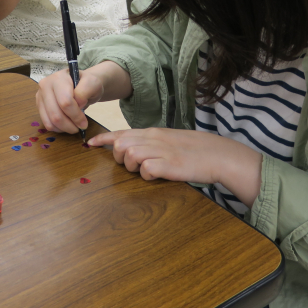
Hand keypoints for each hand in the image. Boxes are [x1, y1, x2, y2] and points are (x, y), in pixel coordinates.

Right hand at [35, 68, 104, 133]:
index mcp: (58, 78)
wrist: (81, 84)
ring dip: (64, 128)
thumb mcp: (92, 83)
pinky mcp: (39, 106)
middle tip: (80, 127)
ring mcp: (40, 96)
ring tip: (74, 126)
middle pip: (55, 114)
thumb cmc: (86, 83)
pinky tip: (66, 124)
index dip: (76, 115)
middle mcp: (45, 86)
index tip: (84, 122)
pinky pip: (47, 124)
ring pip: (50, 121)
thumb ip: (85, 91)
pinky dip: (58, 128)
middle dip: (70, 125)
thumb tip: (78, 104)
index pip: (65, 101)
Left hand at [88, 128, 262, 205]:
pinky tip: (159, 175)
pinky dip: (148, 175)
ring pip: (129, 155)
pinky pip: (146, 170)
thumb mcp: (168, 140)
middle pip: (120, 144)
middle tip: (133, 165)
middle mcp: (153, 139)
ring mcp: (160, 151)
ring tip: (149, 170)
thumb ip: (149, 142)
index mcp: (152, 133)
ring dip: (133, 167)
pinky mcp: (168, 165)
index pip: (121, 132)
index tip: (90, 143)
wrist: (217, 154)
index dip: (103, 139)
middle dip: (119, 157)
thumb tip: (130, 148)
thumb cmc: (193, 150)